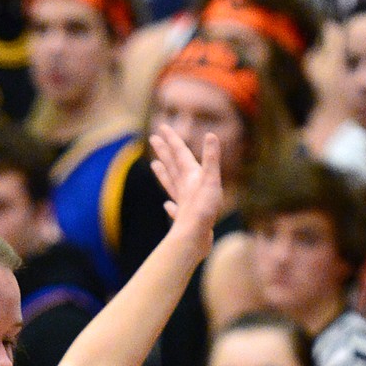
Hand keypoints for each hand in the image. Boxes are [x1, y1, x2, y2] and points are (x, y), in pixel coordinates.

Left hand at [149, 125, 222, 258]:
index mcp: (190, 176)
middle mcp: (183, 187)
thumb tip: (211, 134)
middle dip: (164, 151)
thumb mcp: (211, 181)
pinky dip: (170, 205)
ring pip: (170, 183)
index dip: (172, 139)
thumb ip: (211, 159)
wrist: (194, 238)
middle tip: (153, 138)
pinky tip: (166, 204)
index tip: (162, 127)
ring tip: (153, 165)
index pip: (180, 153)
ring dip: (163, 173)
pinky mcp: (184, 218)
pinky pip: (175, 208)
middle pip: (171, 165)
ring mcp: (182, 202)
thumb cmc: (204, 210)